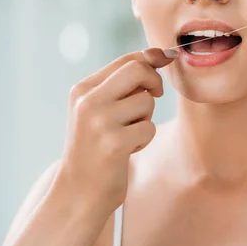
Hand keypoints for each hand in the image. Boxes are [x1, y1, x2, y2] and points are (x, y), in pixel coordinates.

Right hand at [55, 48, 176, 214]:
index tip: (168, 59)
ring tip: (129, 133)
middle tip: (154, 95)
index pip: (126, 60)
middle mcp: (88, 101)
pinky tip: (128, 149)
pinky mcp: (114, 143)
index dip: (152, 58)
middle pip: (138, 70)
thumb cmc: (95, 147)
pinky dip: (144, 138)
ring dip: (146, 118)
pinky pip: (148, 127)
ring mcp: (99, 122)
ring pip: (146, 101)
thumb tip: (160, 54)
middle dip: (154, 81)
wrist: (78, 191)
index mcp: (83, 89)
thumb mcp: (98, 110)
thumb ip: (123, 84)